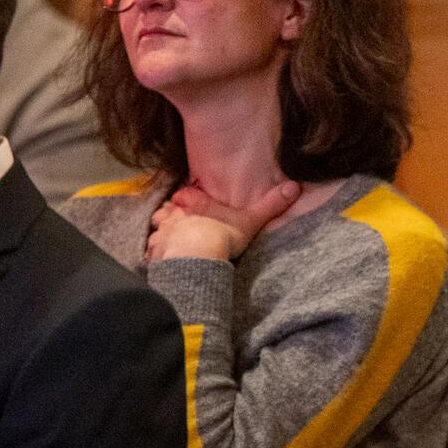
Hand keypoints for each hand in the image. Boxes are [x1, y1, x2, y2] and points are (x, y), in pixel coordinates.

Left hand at [146, 181, 300, 262]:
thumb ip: (270, 205)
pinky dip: (155, 254)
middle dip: (169, 217)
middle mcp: (173, 214)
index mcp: (193, 202)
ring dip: (160, 235)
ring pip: (156, 230)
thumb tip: (296, 186)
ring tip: (168, 244)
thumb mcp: (251, 219)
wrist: (197, 256)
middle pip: (165, 212)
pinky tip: (161, 260)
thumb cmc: (223, 234)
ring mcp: (160, 232)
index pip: (181, 196)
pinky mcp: (154, 251)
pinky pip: (151, 251)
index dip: (182, 200)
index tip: (183, 203)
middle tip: (176, 226)